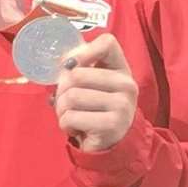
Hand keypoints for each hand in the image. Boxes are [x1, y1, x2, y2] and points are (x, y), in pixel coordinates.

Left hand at [54, 32, 138, 151]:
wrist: (112, 143)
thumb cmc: (95, 110)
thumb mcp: (92, 86)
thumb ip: (78, 69)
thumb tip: (62, 64)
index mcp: (121, 70)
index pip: (107, 43)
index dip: (82, 51)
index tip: (69, 65)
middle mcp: (126, 85)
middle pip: (75, 74)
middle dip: (61, 91)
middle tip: (66, 103)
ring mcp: (122, 105)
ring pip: (70, 97)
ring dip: (61, 110)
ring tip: (72, 116)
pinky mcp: (111, 125)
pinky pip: (71, 118)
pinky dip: (65, 125)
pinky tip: (77, 128)